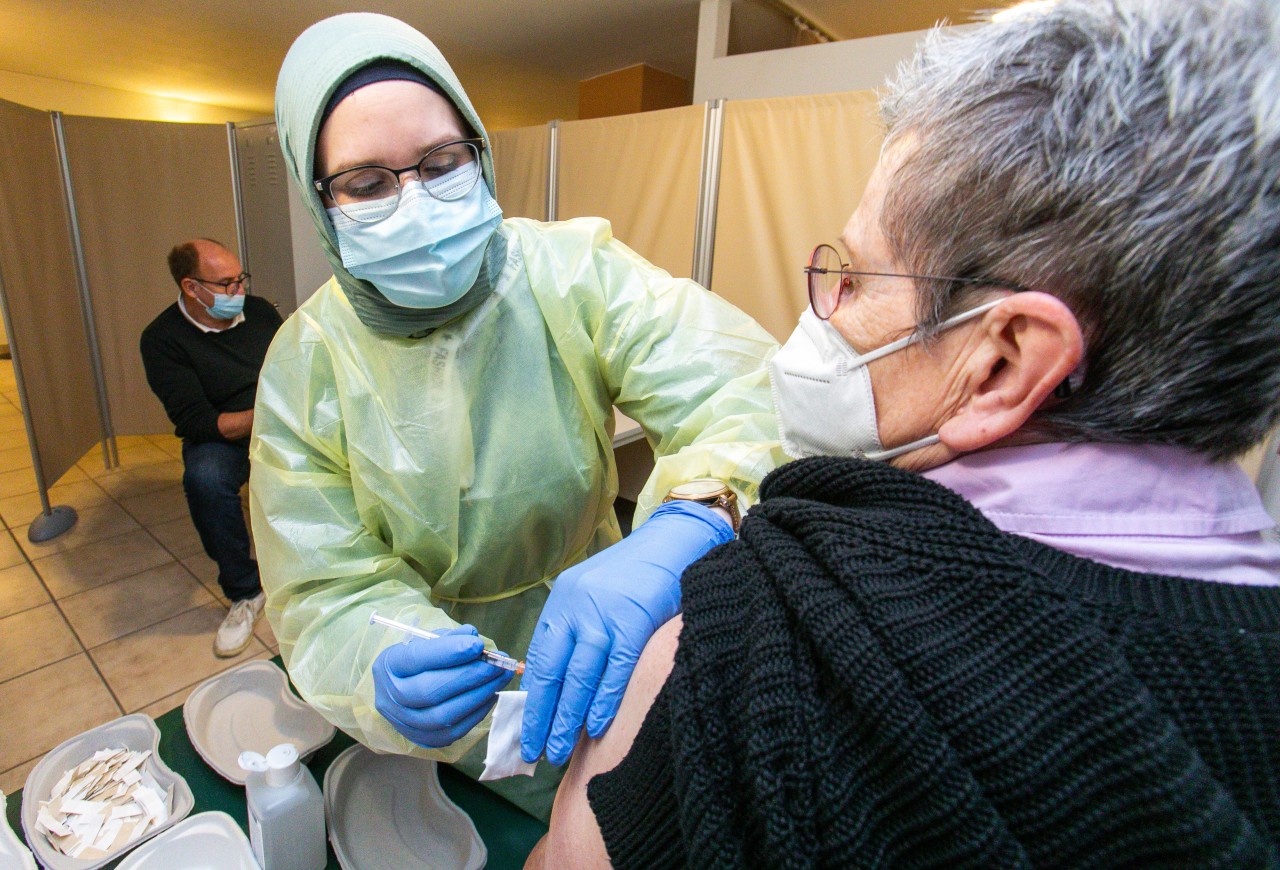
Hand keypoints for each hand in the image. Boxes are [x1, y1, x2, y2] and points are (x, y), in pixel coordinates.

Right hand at [373, 625, 511, 748]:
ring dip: (479, 695)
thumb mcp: (427, 641)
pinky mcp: (423, 739)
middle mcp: (391, 697)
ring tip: (500, 677)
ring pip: (443, 715)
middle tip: (498, 663)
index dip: (449, 652)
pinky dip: (476, 712)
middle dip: (470, 676)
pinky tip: (491, 694)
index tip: (477, 645)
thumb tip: (471, 636)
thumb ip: (448, 638)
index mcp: (389, 665)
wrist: (399, 691)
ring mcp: (405, 722)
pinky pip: (453, 731)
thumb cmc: (418, 660)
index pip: (417, 658)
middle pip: (430, 691)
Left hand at [521, 500, 732, 764]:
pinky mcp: (635, 621)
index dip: (532, 698)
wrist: (676, 541)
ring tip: (559, 751)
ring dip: (567, 719)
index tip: (526, 730)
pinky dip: (603, 700)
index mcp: (562, 601)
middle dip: (542, 717)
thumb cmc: (637, 575)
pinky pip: (615, 669)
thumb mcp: (594, 595)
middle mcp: (577, 606)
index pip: (538, 659)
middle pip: (553, 672)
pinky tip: (594, 727)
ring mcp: (606, 614)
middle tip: (535, 752)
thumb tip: (560, 685)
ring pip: (579, 676)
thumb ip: (577, 630)